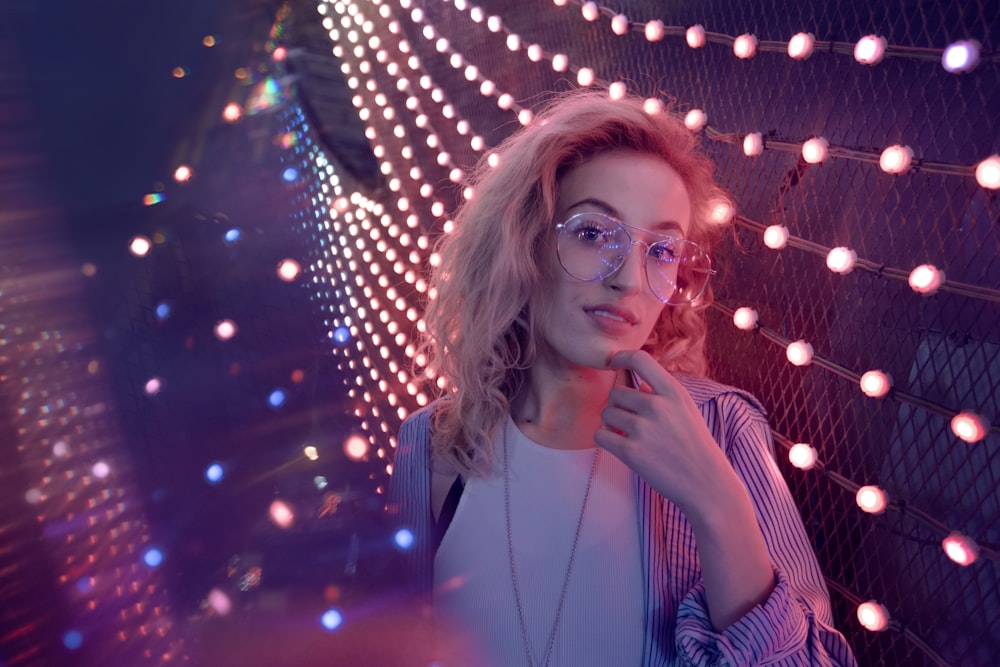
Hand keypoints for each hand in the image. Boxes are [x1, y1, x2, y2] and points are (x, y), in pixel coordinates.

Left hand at [595, 349, 743, 519]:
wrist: (707, 484)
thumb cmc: (694, 445)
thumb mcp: (685, 408)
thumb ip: (660, 392)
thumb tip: (628, 378)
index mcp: (673, 392)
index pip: (639, 359)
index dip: (620, 358)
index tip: (613, 364)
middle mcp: (657, 406)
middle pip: (615, 393)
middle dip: (619, 407)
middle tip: (633, 422)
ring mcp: (643, 429)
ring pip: (606, 413)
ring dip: (612, 424)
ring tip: (631, 436)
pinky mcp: (631, 452)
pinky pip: (600, 434)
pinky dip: (605, 439)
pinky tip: (620, 445)